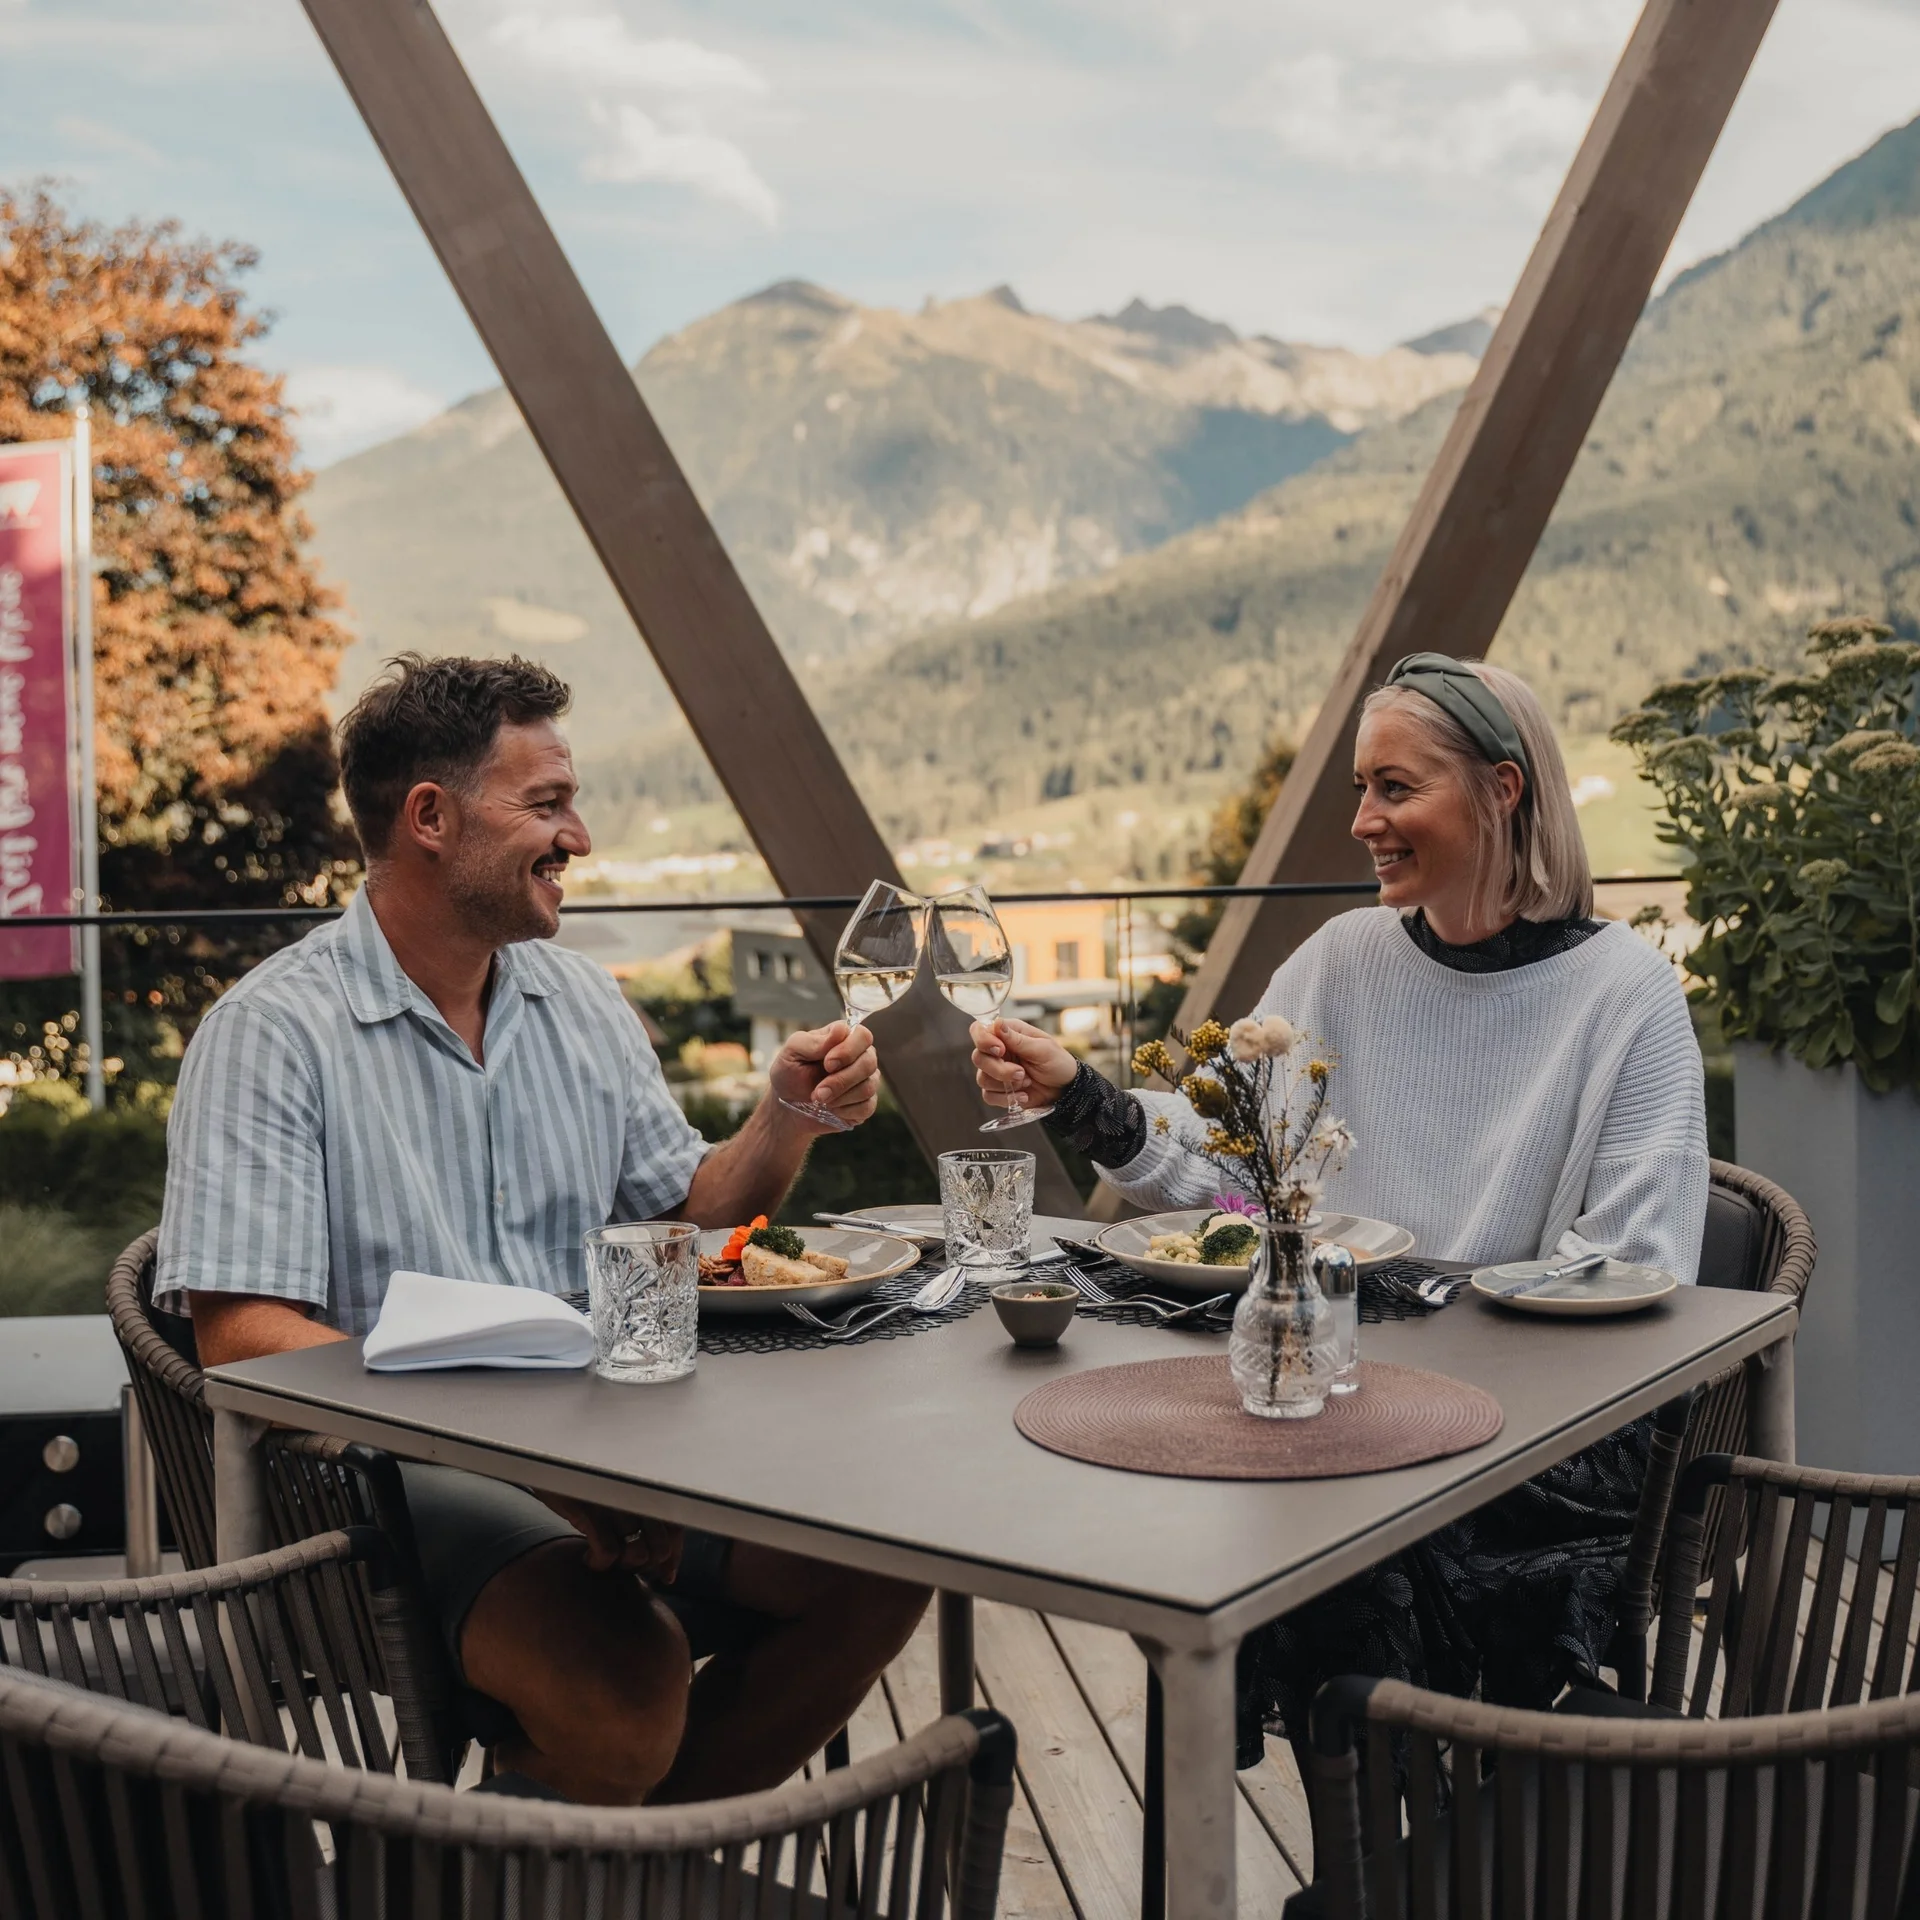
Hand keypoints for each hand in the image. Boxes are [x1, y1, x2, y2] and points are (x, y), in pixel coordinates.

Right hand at [540, 1494, 684, 1578]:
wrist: (553, 1467)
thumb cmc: (590, 1488)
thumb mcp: (622, 1502)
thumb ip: (647, 1526)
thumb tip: (666, 1571)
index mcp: (649, 1490)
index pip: (676, 1530)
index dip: (673, 1557)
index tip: (666, 1576)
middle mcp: (638, 1494)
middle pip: (660, 1548)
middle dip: (643, 1565)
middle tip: (623, 1565)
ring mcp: (616, 1503)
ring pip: (637, 1553)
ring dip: (619, 1566)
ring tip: (603, 1559)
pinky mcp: (592, 1511)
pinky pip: (608, 1552)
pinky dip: (599, 1564)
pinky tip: (587, 1558)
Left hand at [770, 1020, 880, 1129]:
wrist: (787, 1108)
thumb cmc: (790, 1075)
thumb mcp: (792, 1054)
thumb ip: (814, 1041)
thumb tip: (841, 1030)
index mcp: (843, 1038)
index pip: (863, 1036)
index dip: (848, 1051)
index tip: (827, 1064)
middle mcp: (860, 1056)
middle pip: (869, 1063)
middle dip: (841, 1080)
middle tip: (818, 1091)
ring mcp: (866, 1080)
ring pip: (868, 1087)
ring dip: (839, 1097)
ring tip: (819, 1098)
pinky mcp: (866, 1103)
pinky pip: (866, 1107)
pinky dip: (844, 1111)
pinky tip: (830, 1108)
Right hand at [970, 1017, 1077, 1111]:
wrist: (1065, 1089)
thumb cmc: (1057, 1062)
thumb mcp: (1042, 1048)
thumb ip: (1017, 1039)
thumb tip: (996, 1023)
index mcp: (1007, 1034)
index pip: (979, 1030)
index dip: (983, 1040)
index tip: (1000, 1050)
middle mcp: (998, 1051)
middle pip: (978, 1057)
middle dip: (999, 1068)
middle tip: (1021, 1073)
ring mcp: (996, 1071)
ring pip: (982, 1078)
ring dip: (1005, 1083)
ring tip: (1026, 1082)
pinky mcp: (998, 1090)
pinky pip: (989, 1095)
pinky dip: (1006, 1098)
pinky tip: (1023, 1096)